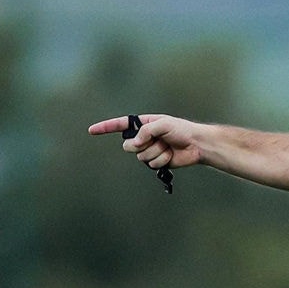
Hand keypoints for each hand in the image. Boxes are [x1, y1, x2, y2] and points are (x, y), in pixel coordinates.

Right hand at [88, 114, 202, 172]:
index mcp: (143, 124)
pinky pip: (152, 164)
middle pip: (128, 147)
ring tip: (167, 147)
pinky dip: (162, 159)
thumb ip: (146, 131)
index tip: (92, 130)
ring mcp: (149, 150)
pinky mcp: (156, 161)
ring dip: (156, 152)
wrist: (196, 145)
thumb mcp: (163, 124)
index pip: (120, 125)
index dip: (105, 128)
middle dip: (141, 145)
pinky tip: (171, 155)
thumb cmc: (182, 130)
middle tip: (156, 141)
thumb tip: (135, 143)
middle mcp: (143, 138)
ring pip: (141, 157)